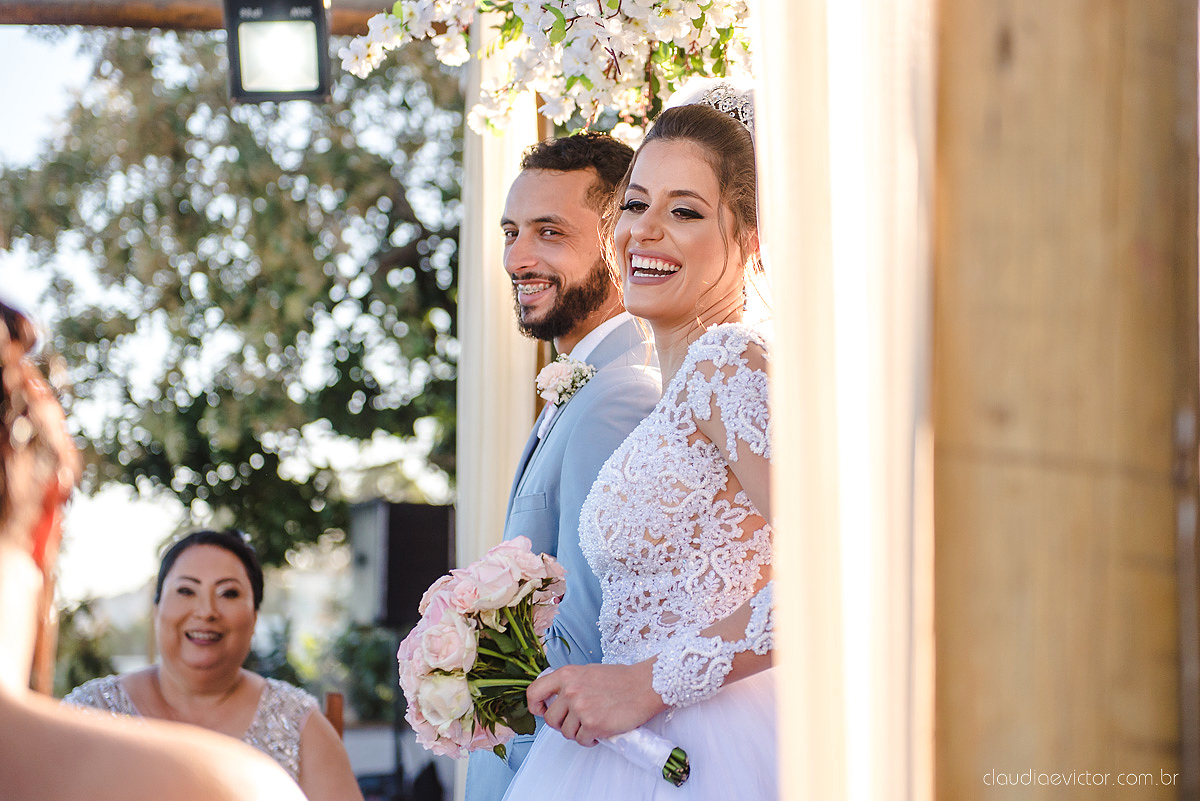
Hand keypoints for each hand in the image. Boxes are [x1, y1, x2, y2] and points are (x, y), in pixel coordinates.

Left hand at [526, 661, 666, 746]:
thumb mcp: (587, 672)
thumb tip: (553, 701)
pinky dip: (590, 740)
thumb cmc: (619, 679)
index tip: (543, 712)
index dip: (535, 706)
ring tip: (592, 724)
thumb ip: (568, 684)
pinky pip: (582, 740)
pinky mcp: (593, 724)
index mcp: (566, 675)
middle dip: (562, 724)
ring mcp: (581, 708)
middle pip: (550, 719)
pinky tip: (599, 732)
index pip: (533, 693)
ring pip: (565, 732)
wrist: (644, 685)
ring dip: (578, 733)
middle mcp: (570, 691)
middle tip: (577, 721)